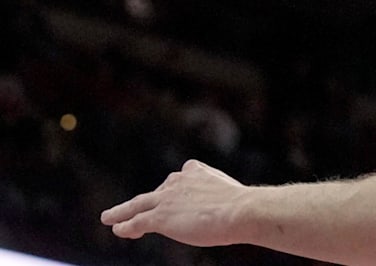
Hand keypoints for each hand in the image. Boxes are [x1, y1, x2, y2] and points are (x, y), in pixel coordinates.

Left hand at [101, 159, 251, 245]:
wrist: (240, 211)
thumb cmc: (243, 205)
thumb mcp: (231, 194)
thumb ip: (220, 197)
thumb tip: (232, 208)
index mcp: (195, 171)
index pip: (179, 179)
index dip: (174, 191)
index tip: (172, 197)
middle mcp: (177, 181)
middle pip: (156, 192)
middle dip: (148, 201)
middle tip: (135, 208)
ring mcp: (166, 199)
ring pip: (138, 205)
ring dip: (122, 211)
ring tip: (109, 217)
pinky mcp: (159, 217)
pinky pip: (135, 221)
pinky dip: (124, 225)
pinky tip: (116, 229)